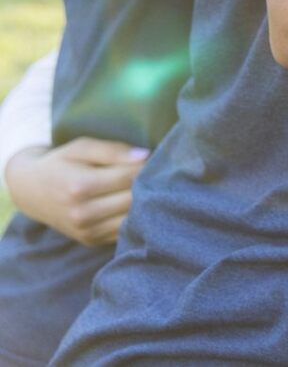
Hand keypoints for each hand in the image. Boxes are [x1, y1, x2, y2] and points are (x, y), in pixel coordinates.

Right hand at [3, 138, 149, 245]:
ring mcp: (86, 231)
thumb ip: (113, 150)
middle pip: (134, 199)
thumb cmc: (60, 163)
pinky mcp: (91, 241)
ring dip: (145, 203)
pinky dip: (134, 218)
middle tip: (156, 173)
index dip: (147, 166)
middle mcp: (82, 213)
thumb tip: (145, 156)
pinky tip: (135, 204)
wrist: (30, 191)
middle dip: (149, 184)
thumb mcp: (81, 148)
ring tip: (148, 187)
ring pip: (132, 218)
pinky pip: (124, 231)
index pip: (130, 176)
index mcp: (80, 186)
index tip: (153, 158)